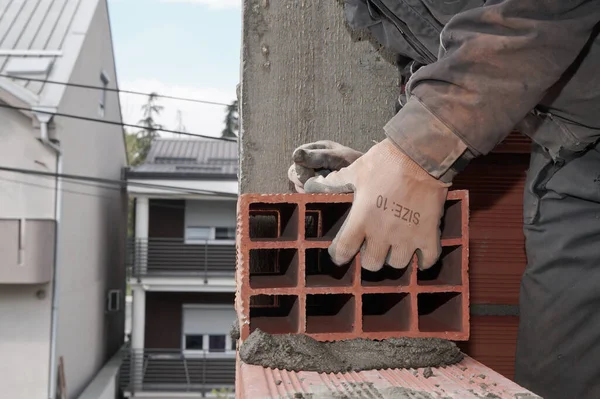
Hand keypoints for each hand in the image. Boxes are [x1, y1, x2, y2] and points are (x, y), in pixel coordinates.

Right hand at [288, 140, 362, 192]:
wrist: (371, 181)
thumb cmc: (358, 166)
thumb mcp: (339, 158)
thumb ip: (318, 156)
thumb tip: (295, 155)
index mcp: (317, 148)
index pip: (297, 156)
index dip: (302, 165)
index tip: (314, 172)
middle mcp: (313, 161)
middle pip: (294, 172)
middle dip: (305, 179)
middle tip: (321, 181)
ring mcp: (313, 176)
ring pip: (298, 185)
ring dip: (310, 188)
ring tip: (327, 186)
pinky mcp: (316, 190)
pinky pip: (305, 194)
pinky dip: (313, 195)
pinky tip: (325, 193)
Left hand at [304, 139, 449, 270]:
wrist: (421, 156)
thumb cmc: (386, 161)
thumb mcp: (356, 169)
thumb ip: (335, 182)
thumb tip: (314, 185)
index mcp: (362, 219)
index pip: (344, 250)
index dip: (340, 255)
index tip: (341, 255)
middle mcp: (382, 233)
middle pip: (372, 264)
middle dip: (370, 258)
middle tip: (372, 248)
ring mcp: (407, 237)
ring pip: (397, 264)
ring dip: (394, 258)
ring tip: (395, 248)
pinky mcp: (428, 234)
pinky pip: (428, 260)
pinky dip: (424, 260)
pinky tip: (420, 254)